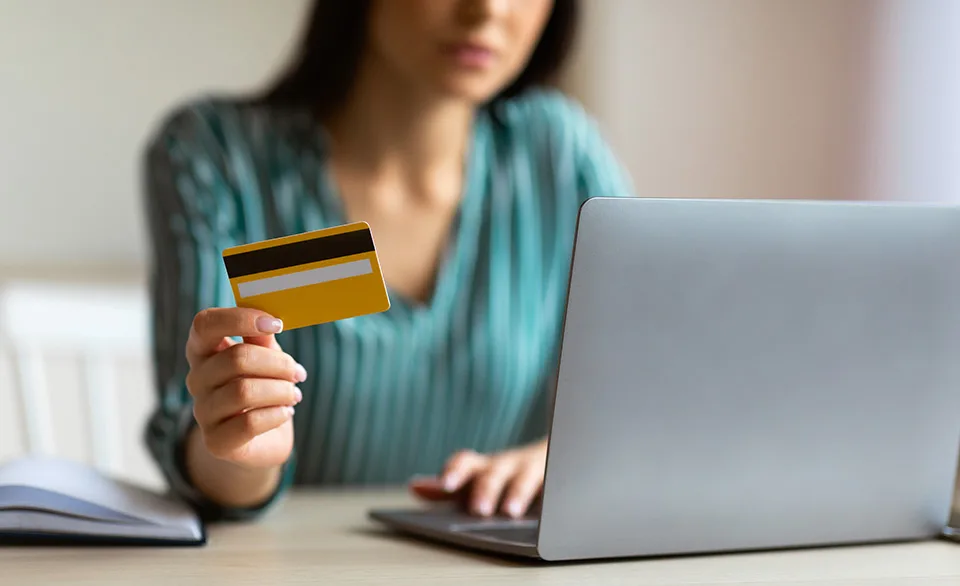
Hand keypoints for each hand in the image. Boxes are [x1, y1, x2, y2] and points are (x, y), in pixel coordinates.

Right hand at [185, 307, 304, 468]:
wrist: (260, 439)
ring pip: (244, 391)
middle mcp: (197, 379)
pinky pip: (249, 423)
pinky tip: (286, 412)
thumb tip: (268, 319)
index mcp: (203, 350)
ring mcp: (202, 412)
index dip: (240, 318)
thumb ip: (262, 338)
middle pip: (236, 358)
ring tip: (294, 394)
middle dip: (278, 363)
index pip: (205, 324)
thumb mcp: (264, 357)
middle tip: (298, 372)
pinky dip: (276, 414)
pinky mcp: (215, 441)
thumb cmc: (261, 387)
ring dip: (281, 390)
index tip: (276, 324)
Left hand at [409, 439, 546, 518]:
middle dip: (485, 488)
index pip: (465, 462)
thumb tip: (416, 488)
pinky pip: (556, 483)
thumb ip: (447, 488)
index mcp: (484, 467)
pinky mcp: (558, 479)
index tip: (446, 485)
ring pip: (525, 477)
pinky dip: (553, 494)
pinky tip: (554, 506)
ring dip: (516, 492)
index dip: (455, 472)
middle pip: (494, 472)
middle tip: (478, 509)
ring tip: (510, 511)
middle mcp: (507, 466)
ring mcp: (533, 472)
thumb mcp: (476, 481)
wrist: (556, 456)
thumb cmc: (507, 476)